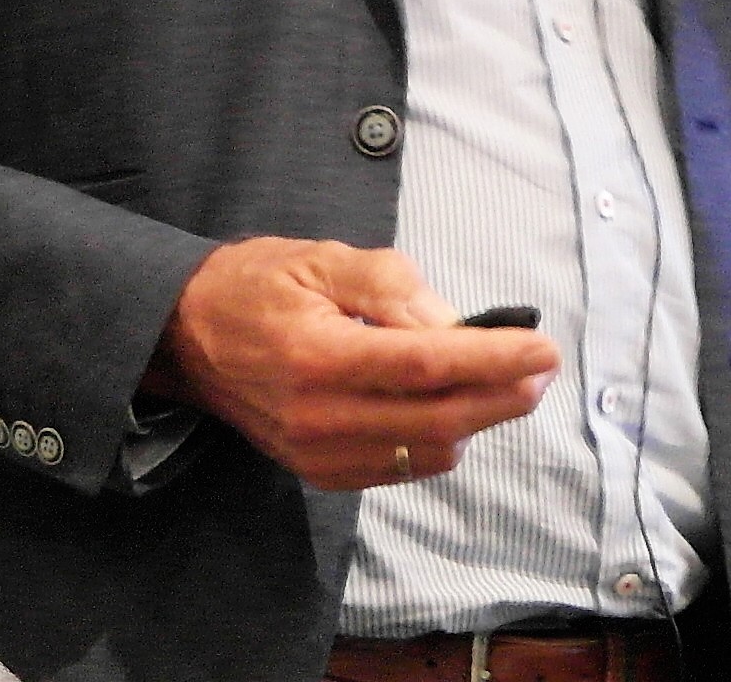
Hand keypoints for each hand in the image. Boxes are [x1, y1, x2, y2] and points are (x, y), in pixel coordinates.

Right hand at [157, 238, 555, 495]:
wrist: (186, 338)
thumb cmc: (257, 286)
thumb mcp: (323, 258)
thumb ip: (391, 287)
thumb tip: (453, 324)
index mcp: (317, 357)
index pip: (426, 367)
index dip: (493, 360)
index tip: (544, 349)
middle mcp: (318, 417)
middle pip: (437, 421)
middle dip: (502, 396)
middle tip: (542, 369)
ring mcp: (317, 453)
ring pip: (426, 452)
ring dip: (477, 420)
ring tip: (505, 380)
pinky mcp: (320, 471)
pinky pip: (400, 467)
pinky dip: (439, 440)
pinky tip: (454, 405)